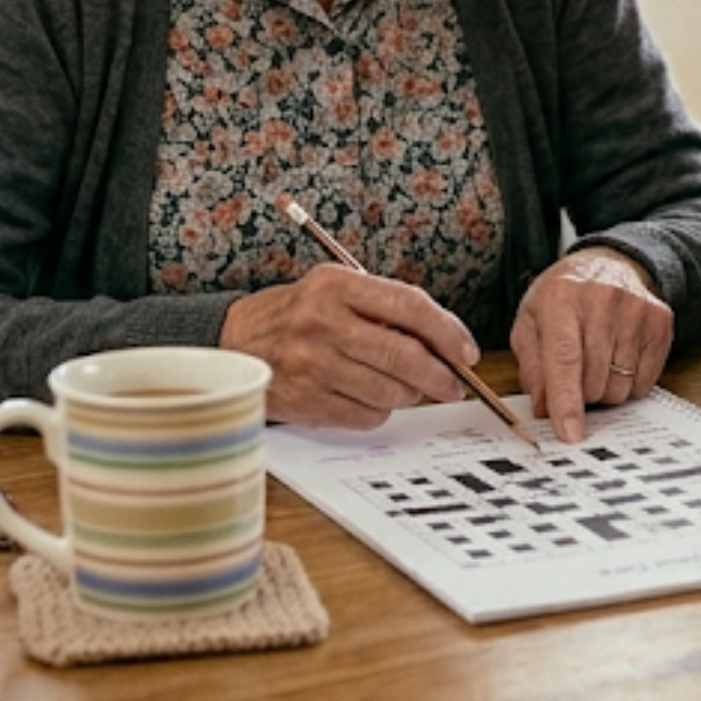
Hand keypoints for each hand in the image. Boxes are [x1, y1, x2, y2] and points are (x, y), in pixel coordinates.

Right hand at [219, 264, 478, 428]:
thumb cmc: (297, 315)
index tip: (466, 351)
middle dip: (440, 374)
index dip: (447, 331)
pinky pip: (366, 416)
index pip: (408, 305)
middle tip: (454, 384)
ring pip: (390, 390)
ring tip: (401, 386)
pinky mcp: (305, 400)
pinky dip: (378, 411)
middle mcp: (322, 322)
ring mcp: (311, 364)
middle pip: (404, 354)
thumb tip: (443, 342)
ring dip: (407, 394)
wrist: (233, 343)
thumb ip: (384, 308)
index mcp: (335, 285)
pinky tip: (367, 397)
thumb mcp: (335, 291)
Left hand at [511, 247, 673, 441]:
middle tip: (574, 376)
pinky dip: (629, 384)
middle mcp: (602, 298)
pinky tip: (618, 358)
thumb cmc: (563, 298)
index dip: (566, 401)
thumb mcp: (530, 322)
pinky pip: (645, 381)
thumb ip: (531, 366)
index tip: (569, 434)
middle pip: (593, 380)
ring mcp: (636, 308)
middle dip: (580, 395)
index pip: (564, 359)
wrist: (608, 263)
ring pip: (620, 386)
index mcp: (561, 298)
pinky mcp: (660, 320)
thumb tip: (543, 408)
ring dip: (604, 389)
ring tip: (596, 362)